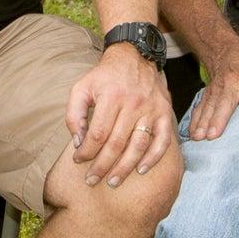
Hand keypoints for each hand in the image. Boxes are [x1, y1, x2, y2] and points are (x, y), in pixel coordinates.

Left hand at [66, 47, 174, 185]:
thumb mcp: (82, 87)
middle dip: (102, 166)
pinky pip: (162, 140)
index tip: (78, 161)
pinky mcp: (164, 112)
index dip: (86, 151)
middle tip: (92, 181)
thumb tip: (78, 141)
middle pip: (117, 144)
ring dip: (125, 168)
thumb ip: (74, 113)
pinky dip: (153, 157)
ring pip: (138, 145)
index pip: (98, 134)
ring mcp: (151, 109)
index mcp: (111, 96)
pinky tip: (141, 169)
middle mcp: (133, 103)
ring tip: (113, 181)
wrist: (135, 55)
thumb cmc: (105, 76)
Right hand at [188, 47, 238, 140]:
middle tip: (214, 135)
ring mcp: (216, 89)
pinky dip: (194, 121)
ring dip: (203, 122)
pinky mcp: (206, 94)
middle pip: (225, 102)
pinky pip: (199, 107)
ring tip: (200, 138)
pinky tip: (192, 134)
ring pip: (209, 106)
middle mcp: (231, 84)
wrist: (226, 52)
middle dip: (219, 119)